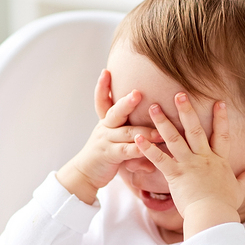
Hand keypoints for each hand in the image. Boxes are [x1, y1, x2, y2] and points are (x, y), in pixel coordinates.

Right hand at [57, 69, 161, 203]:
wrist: (85, 173)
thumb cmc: (105, 154)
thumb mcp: (115, 140)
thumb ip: (132, 135)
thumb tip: (146, 125)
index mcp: (106, 121)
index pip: (102, 101)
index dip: (102, 87)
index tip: (105, 71)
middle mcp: (105, 128)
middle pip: (115, 112)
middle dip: (127, 102)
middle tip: (138, 93)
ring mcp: (106, 141)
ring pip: (126, 133)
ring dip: (144, 131)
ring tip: (159, 130)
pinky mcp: (109, 156)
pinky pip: (126, 152)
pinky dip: (138, 150)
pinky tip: (147, 149)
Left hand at [135, 93, 244, 238]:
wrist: (213, 215)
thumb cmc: (225, 205)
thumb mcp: (240, 189)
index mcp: (219, 161)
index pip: (222, 135)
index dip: (221, 118)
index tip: (219, 102)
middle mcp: (203, 158)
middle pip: (194, 129)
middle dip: (186, 110)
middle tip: (179, 93)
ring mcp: (188, 165)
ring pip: (174, 139)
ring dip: (162, 122)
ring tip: (153, 107)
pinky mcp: (175, 175)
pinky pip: (159, 159)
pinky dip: (147, 148)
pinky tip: (137, 137)